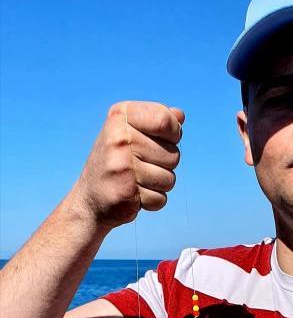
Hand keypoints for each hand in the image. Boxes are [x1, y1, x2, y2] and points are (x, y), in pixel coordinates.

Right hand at [71, 101, 183, 228]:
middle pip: (174, 154)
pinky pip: (160, 199)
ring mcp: (122, 165)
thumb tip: (179, 115)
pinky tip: (134, 195)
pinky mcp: (125, 191)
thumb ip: (156, 122)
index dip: (174, 134)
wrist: (89, 199)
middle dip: (165, 165)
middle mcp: (119, 137)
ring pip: (169, 179)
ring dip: (159, 185)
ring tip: (137, 181)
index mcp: (120, 116)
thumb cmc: (116, 161)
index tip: (161, 140)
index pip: (165, 120)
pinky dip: (152, 201)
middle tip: (141, 166)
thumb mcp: (130, 133)